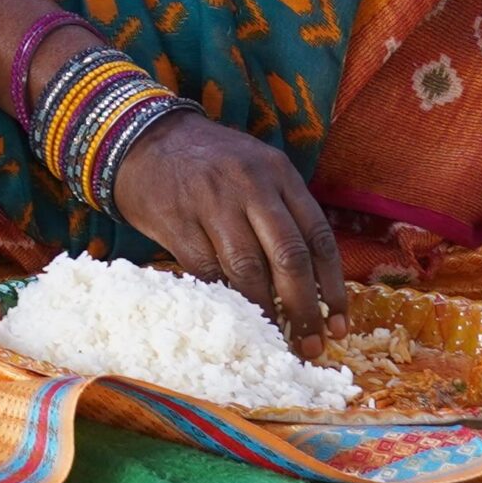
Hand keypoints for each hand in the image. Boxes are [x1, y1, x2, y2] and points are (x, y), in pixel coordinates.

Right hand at [108, 111, 348, 349]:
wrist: (142, 137)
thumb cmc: (209, 163)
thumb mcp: (256, 169)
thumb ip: (285, 212)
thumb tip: (315, 285)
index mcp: (278, 172)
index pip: (319, 237)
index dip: (334, 288)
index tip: (339, 325)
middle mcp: (249, 185)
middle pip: (288, 257)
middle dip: (304, 309)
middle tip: (311, 345)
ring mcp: (210, 202)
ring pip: (248, 269)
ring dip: (264, 311)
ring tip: (274, 337)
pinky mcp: (176, 220)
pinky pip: (206, 270)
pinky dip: (223, 297)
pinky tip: (234, 315)